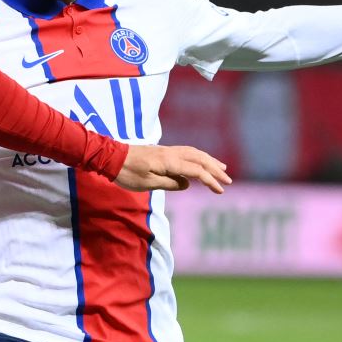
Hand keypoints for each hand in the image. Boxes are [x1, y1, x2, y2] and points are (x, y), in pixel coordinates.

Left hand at [115, 144, 230, 194]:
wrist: (112, 157)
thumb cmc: (128, 174)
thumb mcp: (147, 184)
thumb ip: (169, 183)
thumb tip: (186, 184)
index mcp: (169, 162)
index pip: (196, 171)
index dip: (210, 180)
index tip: (220, 190)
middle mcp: (171, 153)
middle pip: (199, 159)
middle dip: (215, 170)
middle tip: (228, 180)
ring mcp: (168, 151)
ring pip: (195, 154)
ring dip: (209, 161)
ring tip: (222, 168)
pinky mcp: (164, 152)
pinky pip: (187, 152)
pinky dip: (199, 157)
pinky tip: (201, 163)